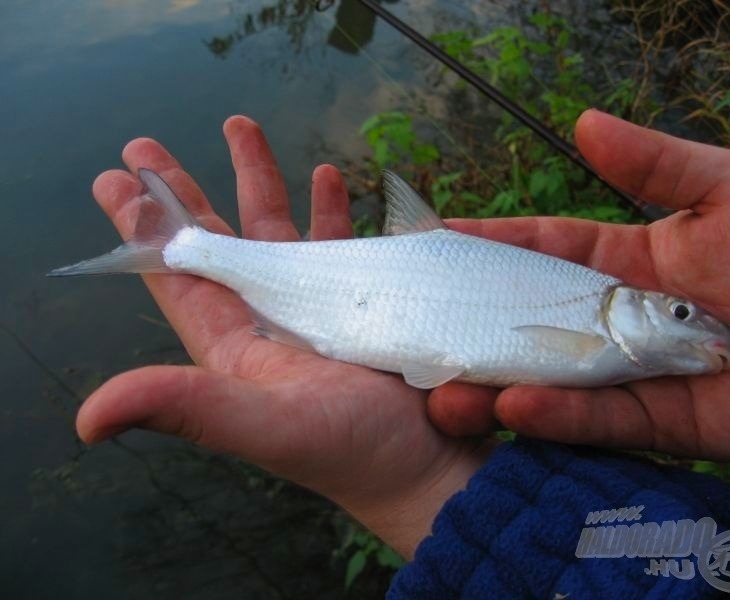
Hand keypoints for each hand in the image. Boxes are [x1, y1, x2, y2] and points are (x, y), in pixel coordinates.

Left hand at [76, 116, 494, 557]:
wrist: (429, 466)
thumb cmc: (352, 449)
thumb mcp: (265, 427)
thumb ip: (187, 407)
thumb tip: (87, 418)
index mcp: (234, 345)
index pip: (178, 277)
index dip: (145, 230)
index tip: (116, 180)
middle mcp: (267, 322)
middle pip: (217, 245)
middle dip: (184, 193)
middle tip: (146, 145)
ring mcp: (315, 310)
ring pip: (277, 234)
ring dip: (258, 181)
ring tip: (241, 126)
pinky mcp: (362, 304)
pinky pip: (338, 245)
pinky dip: (330, 209)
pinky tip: (331, 175)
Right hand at [430, 109, 729, 461]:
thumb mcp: (727, 187)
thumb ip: (653, 162)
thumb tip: (583, 120)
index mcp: (625, 261)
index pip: (540, 249)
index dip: (488, 244)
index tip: (436, 240)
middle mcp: (615, 319)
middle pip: (530, 321)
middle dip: (473, 322)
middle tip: (417, 322)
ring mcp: (631, 373)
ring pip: (551, 378)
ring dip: (496, 381)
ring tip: (444, 386)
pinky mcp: (657, 423)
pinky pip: (598, 419)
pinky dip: (556, 413)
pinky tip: (513, 405)